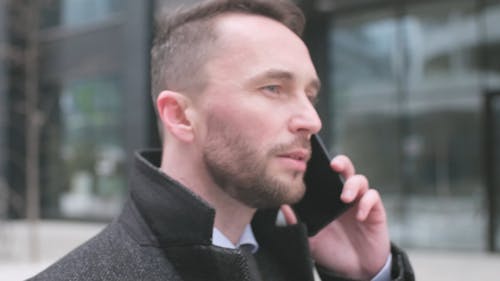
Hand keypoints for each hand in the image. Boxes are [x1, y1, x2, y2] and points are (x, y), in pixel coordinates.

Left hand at [281, 155, 389, 279]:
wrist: (355, 269)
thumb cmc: (332, 250)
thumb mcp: (310, 238)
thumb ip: (296, 223)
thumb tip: (283, 206)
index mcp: (327, 198)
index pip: (325, 175)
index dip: (321, 165)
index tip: (313, 163)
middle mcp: (344, 196)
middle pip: (345, 169)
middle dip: (340, 162)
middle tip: (333, 166)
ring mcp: (359, 202)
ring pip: (360, 179)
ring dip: (352, 184)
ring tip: (345, 198)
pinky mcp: (374, 211)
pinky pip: (373, 197)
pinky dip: (366, 203)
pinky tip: (359, 216)